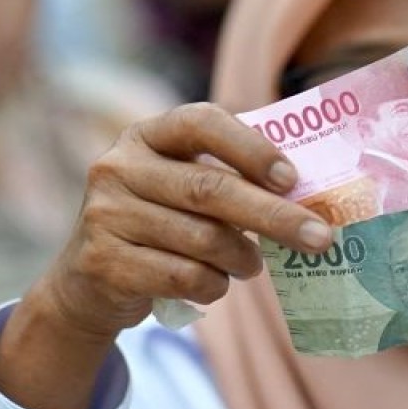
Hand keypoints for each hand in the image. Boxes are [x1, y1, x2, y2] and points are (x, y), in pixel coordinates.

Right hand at [0, 103, 331, 408]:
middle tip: (320, 238)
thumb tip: (305, 195)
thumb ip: (228, 178)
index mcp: (146, 135)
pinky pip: (182, 277)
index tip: (292, 178)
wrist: (87, 282)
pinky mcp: (102, 262)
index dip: (251, 148)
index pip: (201, 122)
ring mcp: (105, 214)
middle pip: (210, 189)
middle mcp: (118, 167)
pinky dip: (213, 285)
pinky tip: (214, 284)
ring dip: (243, 258)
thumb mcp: (181, 187)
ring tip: (252, 265)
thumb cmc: (159, 224)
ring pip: (202, 239)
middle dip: (273, 215)